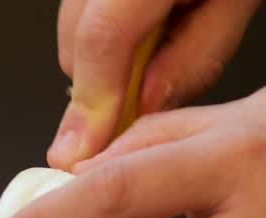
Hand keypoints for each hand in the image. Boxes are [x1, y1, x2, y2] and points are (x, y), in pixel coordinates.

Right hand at [51, 0, 260, 169]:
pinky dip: (106, 28)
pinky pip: (82, 8)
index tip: (80, 155)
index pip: (102, 41)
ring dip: (103, 54)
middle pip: (76, 41)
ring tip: (158, 41)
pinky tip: (148, 19)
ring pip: (72, 27)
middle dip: (103, 83)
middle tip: (147, 94)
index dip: (91, 105)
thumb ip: (194, 56)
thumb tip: (144, 105)